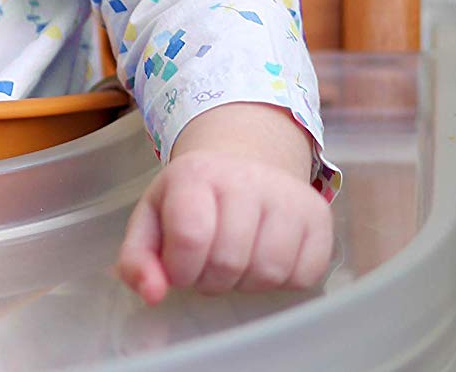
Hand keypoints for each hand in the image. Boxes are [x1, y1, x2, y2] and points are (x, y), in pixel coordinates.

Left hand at [118, 106, 333, 303]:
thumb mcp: (153, 219)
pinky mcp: (319, 216)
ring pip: (269, 272)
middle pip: (229, 261)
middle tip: (206, 263)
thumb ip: (137, 259)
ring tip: (234, 259)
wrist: (241, 161)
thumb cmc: (192, 199)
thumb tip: (151, 294)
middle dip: (211, 278)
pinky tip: (263, 256)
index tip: (178, 267)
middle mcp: (245, 177)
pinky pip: (304, 276)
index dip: (181, 268)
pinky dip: (281, 281)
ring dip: (246, 282)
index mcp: (195, 173)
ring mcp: (287, 195)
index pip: (190, 235)